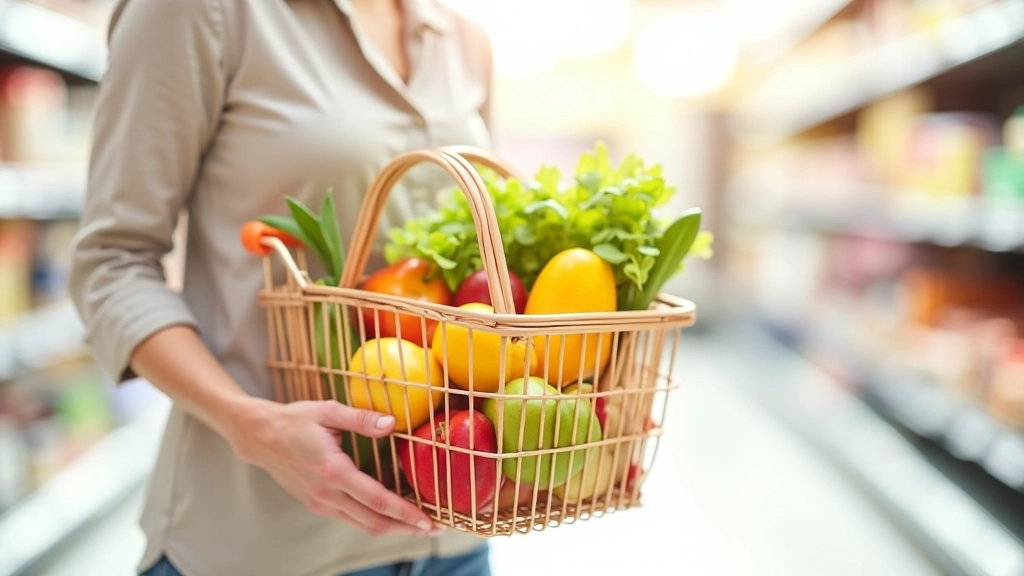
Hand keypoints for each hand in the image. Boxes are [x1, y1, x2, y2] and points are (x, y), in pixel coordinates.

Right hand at [226, 398, 441, 536]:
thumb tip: (392, 423)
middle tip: (435, 528)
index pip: (377, 499)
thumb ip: (361, 417)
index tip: (429, 519)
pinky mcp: (317, 504)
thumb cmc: (294, 420)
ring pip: (363, 526)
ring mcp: (321, 503)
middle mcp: (327, 494)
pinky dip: (375, 520)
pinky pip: (351, 519)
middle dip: (407, 528)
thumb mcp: (327, 410)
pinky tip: (390, 514)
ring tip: (419, 525)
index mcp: (333, 470)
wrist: (259, 437)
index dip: (406, 512)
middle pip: (374, 522)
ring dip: (393, 528)